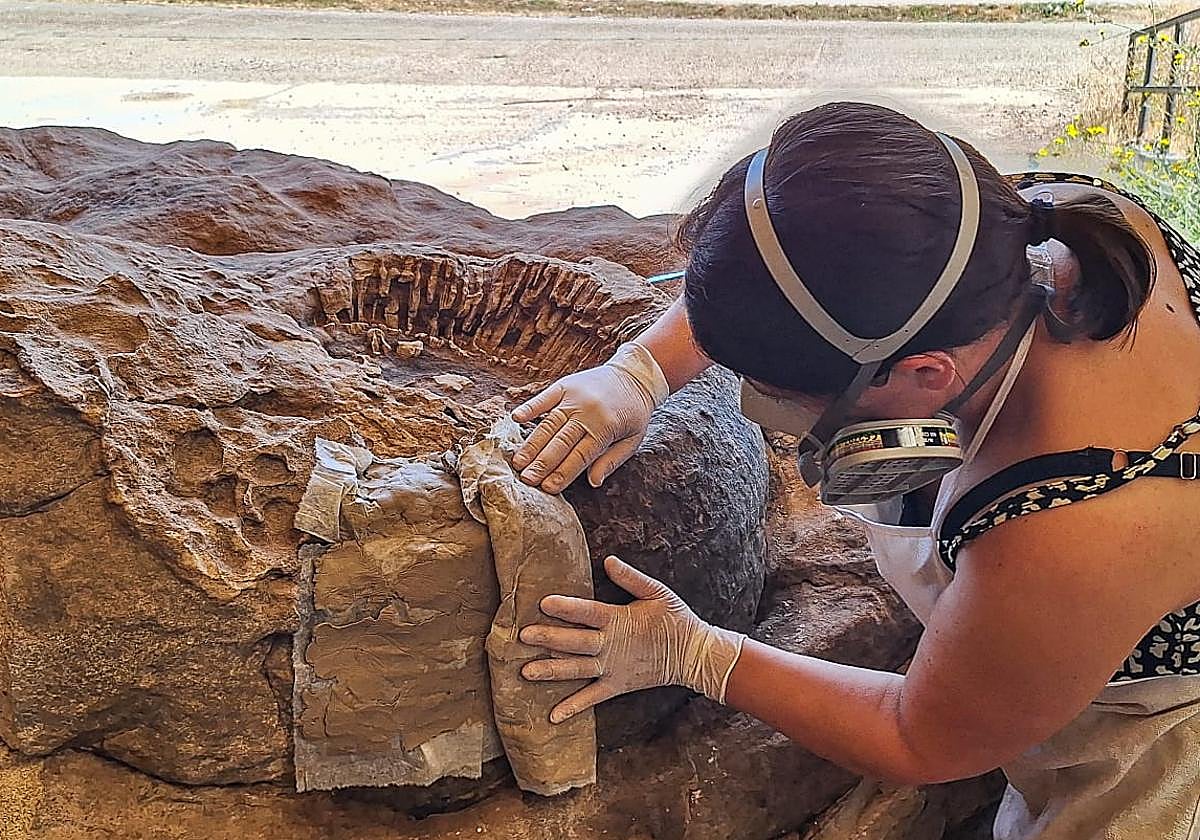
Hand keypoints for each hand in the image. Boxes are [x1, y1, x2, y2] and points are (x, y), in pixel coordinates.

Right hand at [511, 342, 667, 492]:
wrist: (635, 374)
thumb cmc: (634, 412)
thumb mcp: (633, 439)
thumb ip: (612, 460)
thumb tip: (594, 482)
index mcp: (606, 427)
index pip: (580, 456)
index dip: (562, 473)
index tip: (547, 488)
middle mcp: (588, 412)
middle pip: (560, 442)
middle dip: (542, 463)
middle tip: (526, 480)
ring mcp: (574, 397)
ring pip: (548, 424)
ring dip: (532, 444)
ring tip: (518, 462)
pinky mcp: (565, 385)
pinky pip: (545, 398)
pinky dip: (530, 407)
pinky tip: (516, 418)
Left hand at [519, 555, 745, 723]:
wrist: (693, 655)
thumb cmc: (675, 619)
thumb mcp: (657, 592)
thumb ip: (631, 578)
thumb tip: (608, 560)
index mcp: (619, 620)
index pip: (588, 612)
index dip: (567, 608)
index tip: (544, 603)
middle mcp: (611, 646)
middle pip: (576, 642)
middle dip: (549, 638)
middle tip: (524, 636)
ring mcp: (612, 668)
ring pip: (577, 670)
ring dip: (552, 671)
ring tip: (526, 672)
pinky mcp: (617, 685)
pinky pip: (592, 698)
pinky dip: (573, 707)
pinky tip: (553, 715)